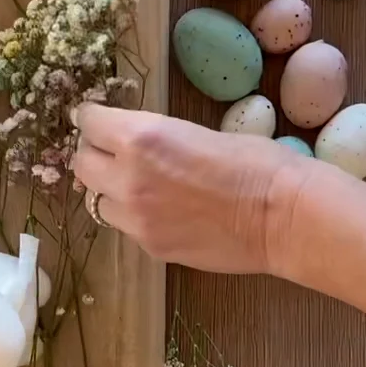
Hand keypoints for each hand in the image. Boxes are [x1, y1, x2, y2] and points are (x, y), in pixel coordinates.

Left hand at [71, 104, 365, 316]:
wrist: (284, 216)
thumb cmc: (257, 162)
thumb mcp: (197, 132)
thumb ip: (155, 140)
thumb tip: (134, 144)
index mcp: (141, 137)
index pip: (88, 122)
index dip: (95, 119)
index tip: (102, 121)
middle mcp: (128, 177)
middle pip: (82, 163)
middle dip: (95, 154)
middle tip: (116, 153)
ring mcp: (136, 218)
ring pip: (97, 201)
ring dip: (110, 190)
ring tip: (141, 187)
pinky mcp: (150, 247)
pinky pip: (125, 227)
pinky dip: (135, 217)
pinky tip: (163, 212)